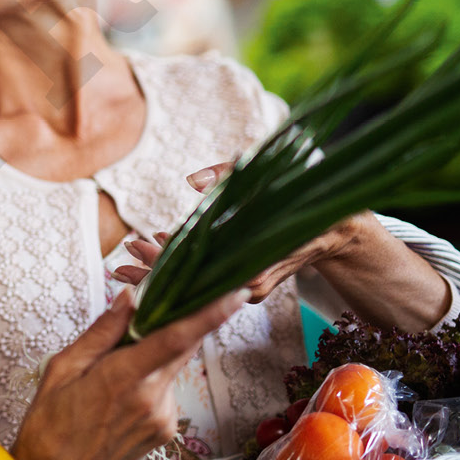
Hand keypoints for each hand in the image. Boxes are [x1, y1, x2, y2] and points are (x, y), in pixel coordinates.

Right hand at [4, 288, 247, 459]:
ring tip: (112, 376)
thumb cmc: (49, 422)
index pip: (175, 339)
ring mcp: (163, 418)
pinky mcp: (166, 431)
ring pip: (169, 370)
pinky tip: (119, 398)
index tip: (233, 295)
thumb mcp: (63, 368)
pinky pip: (165, 392)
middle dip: (177, 325)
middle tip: (154, 312)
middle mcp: (152, 398)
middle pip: (181, 349)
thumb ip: (102, 332)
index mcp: (123, 378)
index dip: (208, 315)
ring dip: (153, 359)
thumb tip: (129, 298)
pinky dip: (149, 382)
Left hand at [106, 163, 366, 302]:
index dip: (163, 259)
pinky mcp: (250, 283)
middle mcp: (248, 281)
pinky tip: (164, 257)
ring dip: (164, 275)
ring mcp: (249, 286)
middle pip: (191, 283)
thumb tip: (192, 181)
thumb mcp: (272, 176)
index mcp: (252, 260)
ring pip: (198, 285)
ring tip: (127, 265)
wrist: (341, 228)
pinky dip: (187, 270)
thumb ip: (230, 173)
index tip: (136, 249)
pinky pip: (211, 280)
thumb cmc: (307, 197)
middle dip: (152, 274)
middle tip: (118, 265)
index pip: (195, 266)